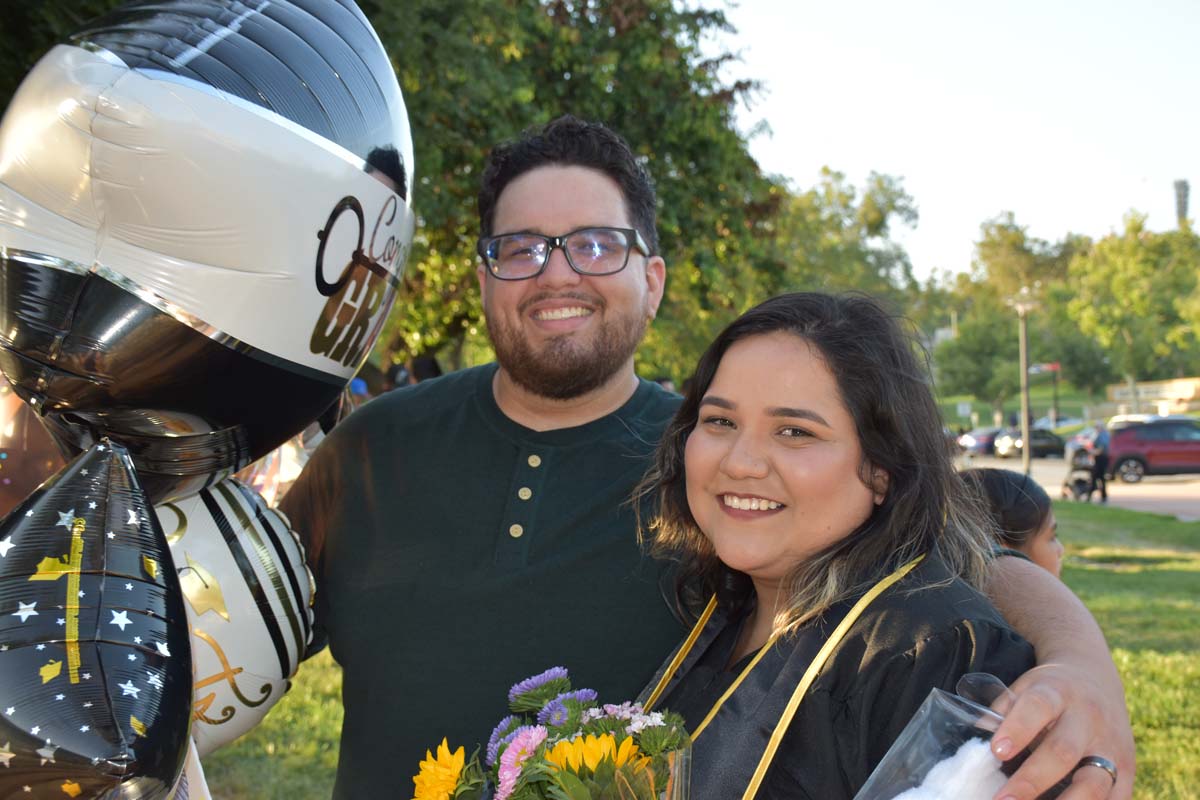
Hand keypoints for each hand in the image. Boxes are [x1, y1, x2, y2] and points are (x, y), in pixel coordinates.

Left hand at [988, 663, 1133, 799]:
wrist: (1096, 678)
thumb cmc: (1049, 691)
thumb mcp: (1024, 688)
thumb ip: (1002, 714)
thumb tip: (974, 750)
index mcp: (1057, 692)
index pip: (1037, 707)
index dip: (1018, 729)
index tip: (996, 751)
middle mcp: (1088, 718)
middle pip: (1063, 751)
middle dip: (1032, 780)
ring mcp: (1112, 746)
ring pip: (1094, 783)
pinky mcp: (1128, 770)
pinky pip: (1115, 798)